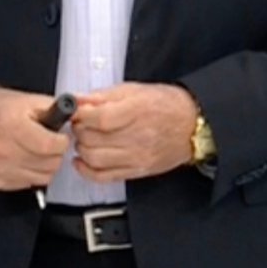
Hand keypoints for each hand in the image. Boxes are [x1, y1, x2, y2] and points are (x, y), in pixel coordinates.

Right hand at [0, 83, 69, 190]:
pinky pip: (28, 183)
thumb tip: (83, 116)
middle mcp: (2, 149)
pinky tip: (21, 158)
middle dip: (54, 153)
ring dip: (44, 165)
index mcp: (12, 126)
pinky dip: (30, 173)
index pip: (50, 146)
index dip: (61, 142)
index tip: (60, 137)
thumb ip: (57, 110)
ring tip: (33, 149)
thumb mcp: (30, 100)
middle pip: (50, 164)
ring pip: (43, 177)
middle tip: (46, 142)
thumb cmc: (0, 108)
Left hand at [70, 83, 198, 182]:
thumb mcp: (133, 90)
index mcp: (137, 112)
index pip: (100, 118)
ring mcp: (137, 157)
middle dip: (78, 130)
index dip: (80, 115)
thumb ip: (102, 96)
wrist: (192, 125)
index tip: (74, 111)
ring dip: (81, 148)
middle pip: (93, 139)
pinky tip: (82, 160)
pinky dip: (86, 170)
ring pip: (94, 159)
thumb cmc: (165, 105)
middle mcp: (138, 137)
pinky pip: (104, 177)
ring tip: (84, 138)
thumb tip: (76, 99)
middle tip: (79, 123)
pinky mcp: (137, 171)